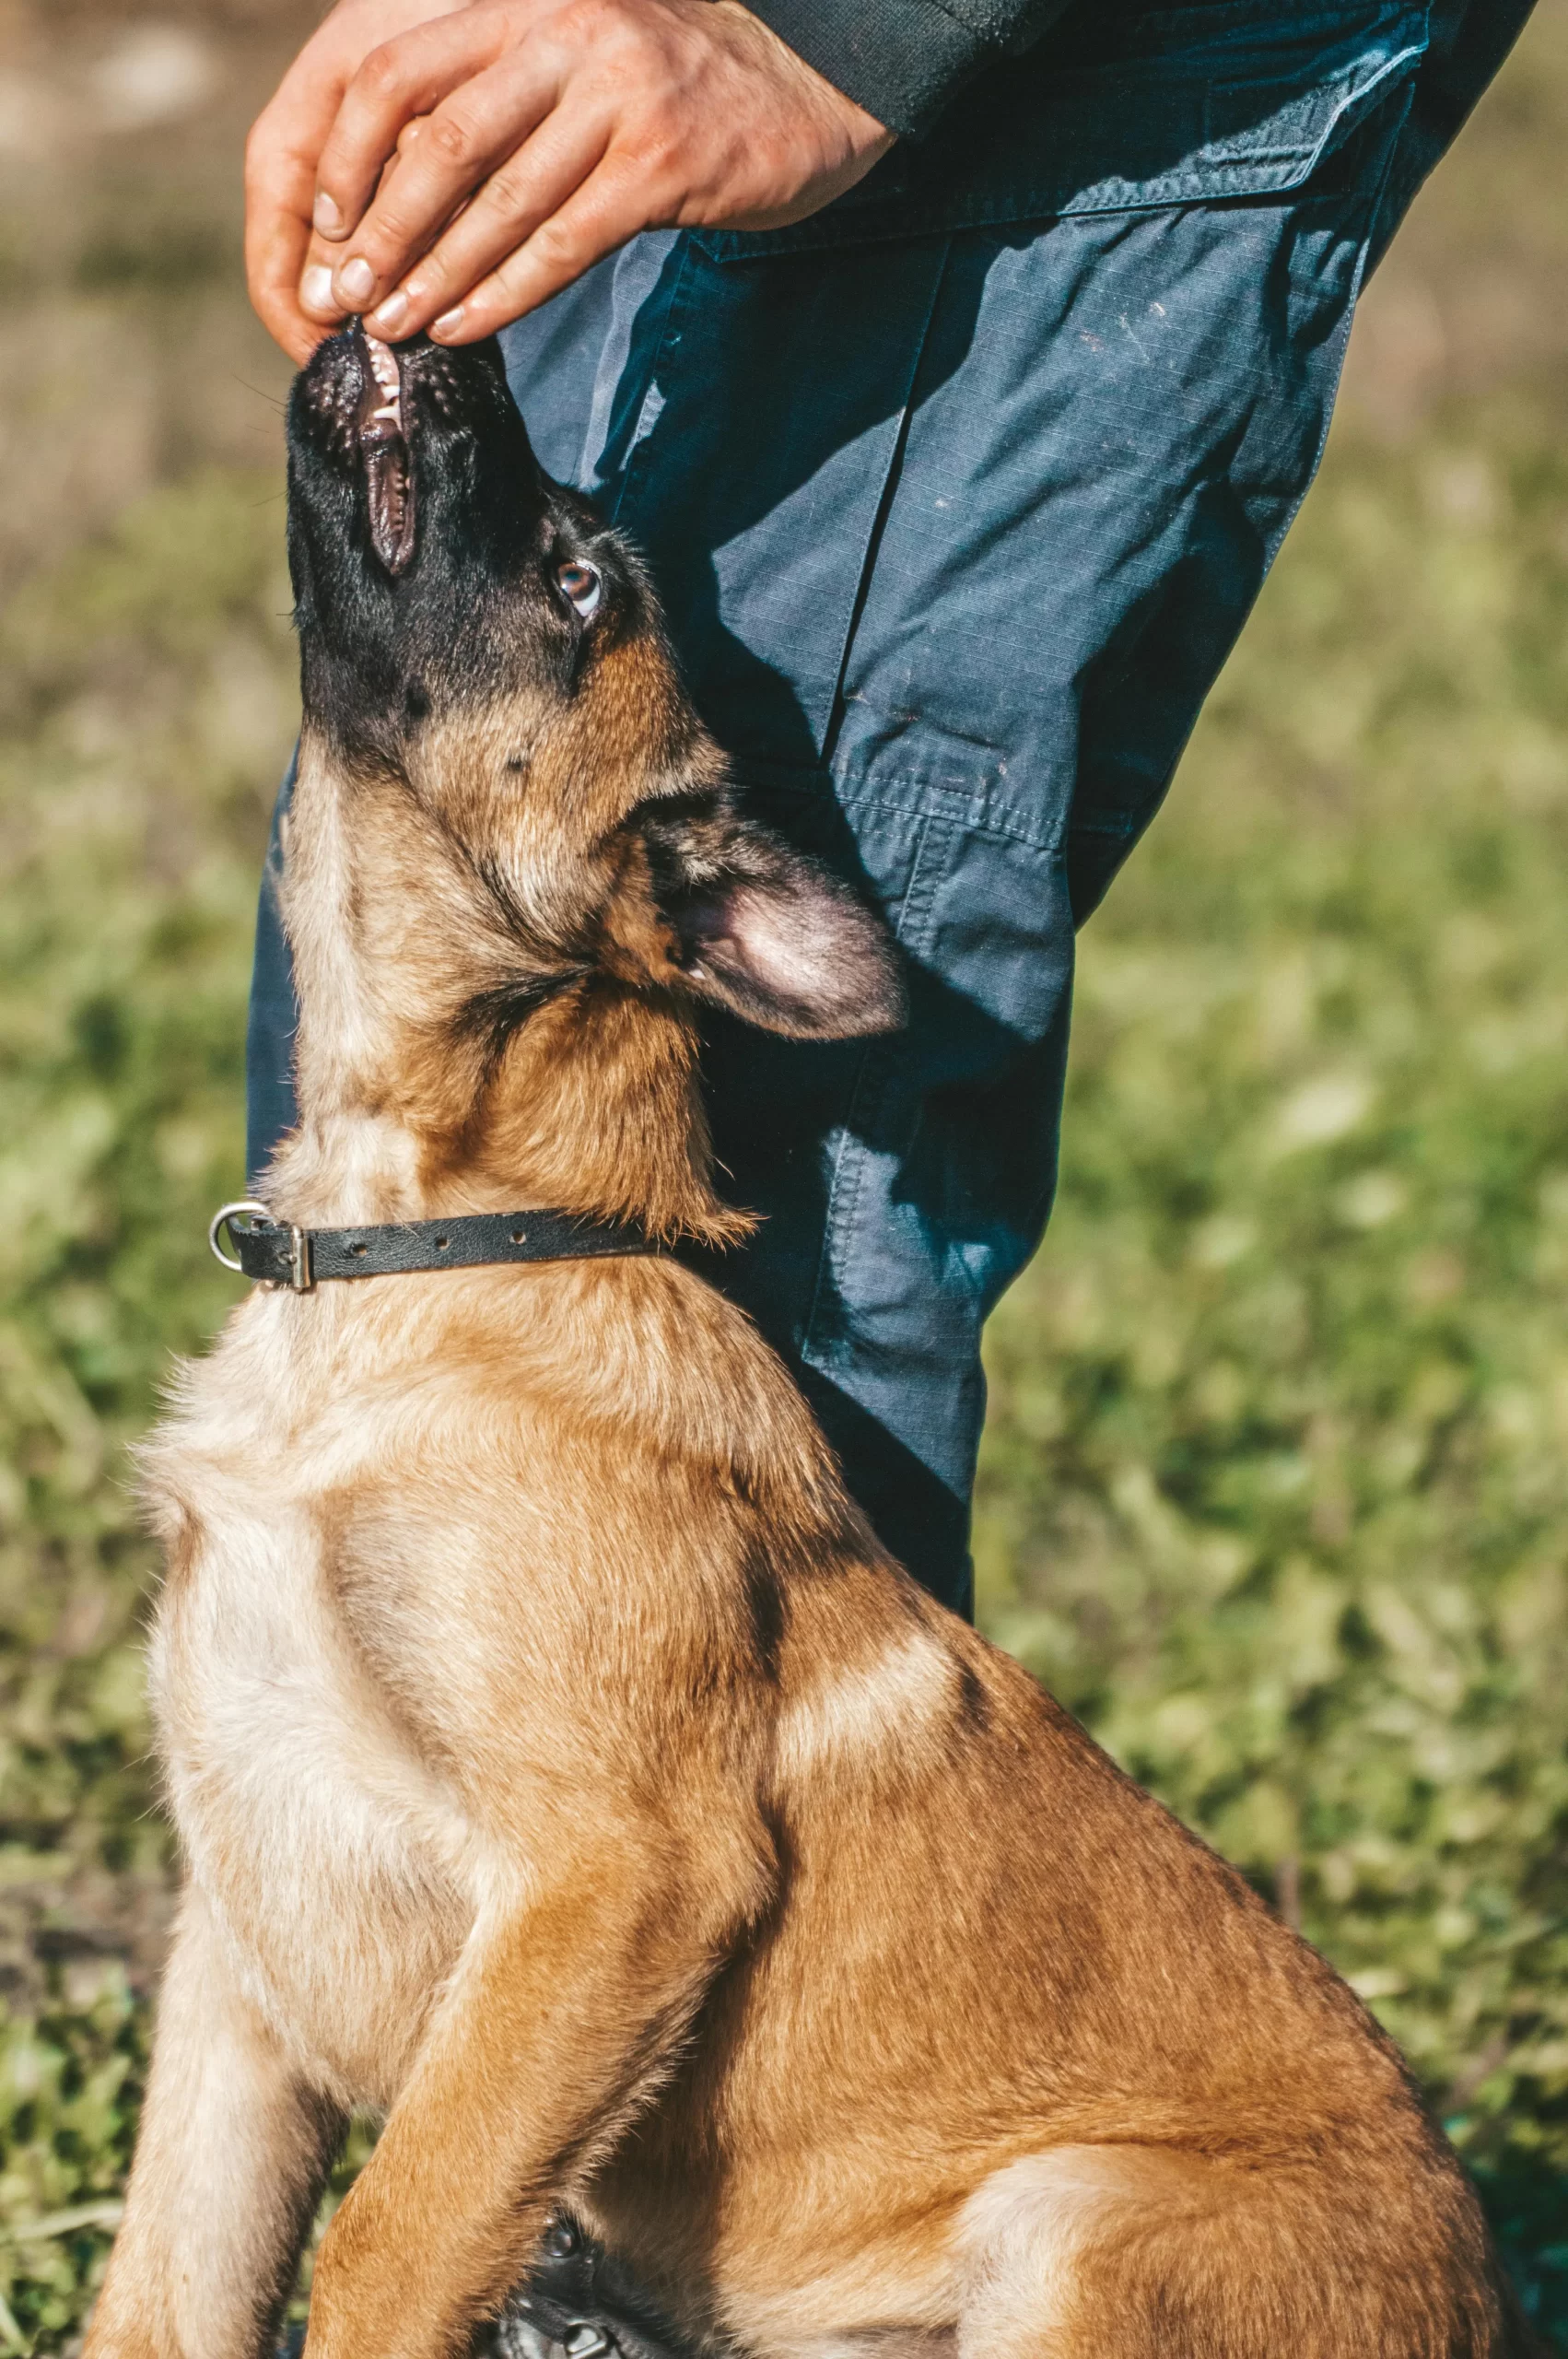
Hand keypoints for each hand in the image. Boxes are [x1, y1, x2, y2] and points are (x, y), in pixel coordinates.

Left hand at [246, 0, 892, 363]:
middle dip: (383, 232)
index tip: (326, 225)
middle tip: (348, 297)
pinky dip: (504, 294)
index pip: (397, 71)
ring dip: (435, 277)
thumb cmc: (671, 93)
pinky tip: (464, 328)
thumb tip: (391, 192)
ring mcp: (617, 95)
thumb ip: (495, 100)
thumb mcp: (573, 63)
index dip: (349, 155)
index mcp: (523, 2)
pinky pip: (563, 242)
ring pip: (499, 202)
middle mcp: (564, 31)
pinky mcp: (664, 163)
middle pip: (439, 142)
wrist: (806, 90)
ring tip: (394, 328)